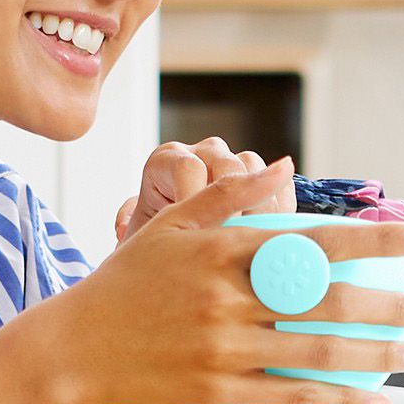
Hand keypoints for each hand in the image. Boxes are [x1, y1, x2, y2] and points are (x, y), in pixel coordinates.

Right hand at [42, 157, 403, 403]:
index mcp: (222, 251)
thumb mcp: (167, 227)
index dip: (374, 239)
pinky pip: (291, 397)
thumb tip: (282, 167)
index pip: (314, 240)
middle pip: (327, 300)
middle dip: (388, 306)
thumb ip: (226, 196)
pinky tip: (371, 402)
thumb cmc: (122, 286)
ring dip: (376, 356)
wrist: (72, 351)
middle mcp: (228, 299)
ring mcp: (225, 349)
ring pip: (316, 352)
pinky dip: (337, 401)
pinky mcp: (219, 391)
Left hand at [115, 136, 294, 245]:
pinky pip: (280, 183)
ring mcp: (236, 162)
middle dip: (232, 205)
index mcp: (167, 160)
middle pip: (226, 164)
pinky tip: (273, 235)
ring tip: (253, 242)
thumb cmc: (157, 245)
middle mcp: (202, 153)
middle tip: (233, 240)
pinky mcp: (263, 178)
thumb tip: (123, 224)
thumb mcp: (139, 238)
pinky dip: (280, 208)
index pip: (187, 168)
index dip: (196, 200)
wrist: (183, 249)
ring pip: (255, 170)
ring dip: (258, 207)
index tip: (197, 235)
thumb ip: (131, 230)